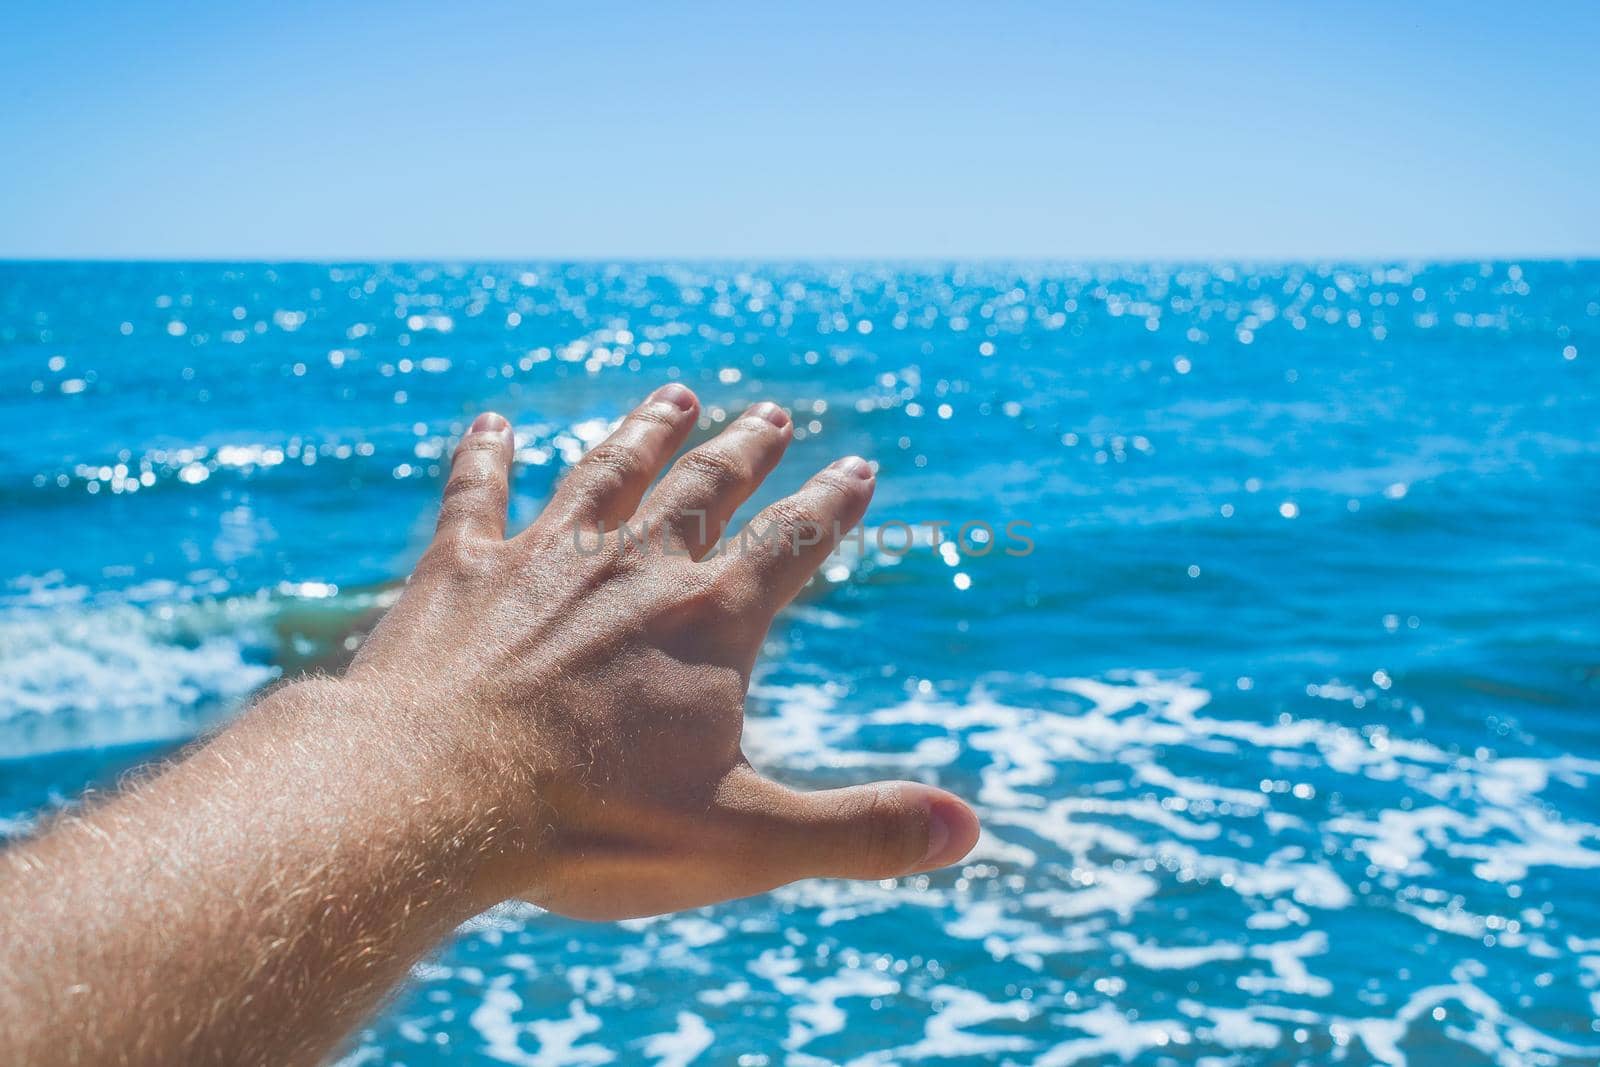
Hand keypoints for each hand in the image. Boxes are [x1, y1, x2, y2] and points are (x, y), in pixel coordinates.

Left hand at [344, 383, 978, 918]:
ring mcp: (541, 558)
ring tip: (675, 397)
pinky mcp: (457, 570)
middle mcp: (634, 567)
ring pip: (607, 472)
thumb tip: (970, 833)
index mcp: (710, 622)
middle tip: (772, 414)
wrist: (431, 795)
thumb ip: (860, 832)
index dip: (830, 507)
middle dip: (746, 451)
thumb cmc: (589, 824)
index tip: (856, 467)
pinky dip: (487, 456)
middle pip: (706, 490)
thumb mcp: (744, 842)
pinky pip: (476, 493)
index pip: (791, 545)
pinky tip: (494, 423)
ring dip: (645, 432)